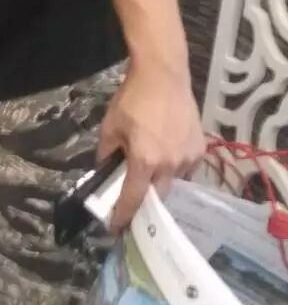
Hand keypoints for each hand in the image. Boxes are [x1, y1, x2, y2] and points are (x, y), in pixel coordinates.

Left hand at [97, 63, 204, 231]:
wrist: (163, 76)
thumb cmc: (132, 100)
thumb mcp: (110, 128)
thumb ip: (106, 154)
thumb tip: (104, 171)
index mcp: (145, 161)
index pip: (133, 199)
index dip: (123, 216)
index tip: (116, 229)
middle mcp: (170, 165)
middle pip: (158, 196)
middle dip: (145, 201)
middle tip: (134, 198)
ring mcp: (189, 157)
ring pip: (173, 182)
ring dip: (160, 180)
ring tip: (150, 166)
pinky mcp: (200, 148)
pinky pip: (185, 167)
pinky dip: (173, 166)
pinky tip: (165, 153)